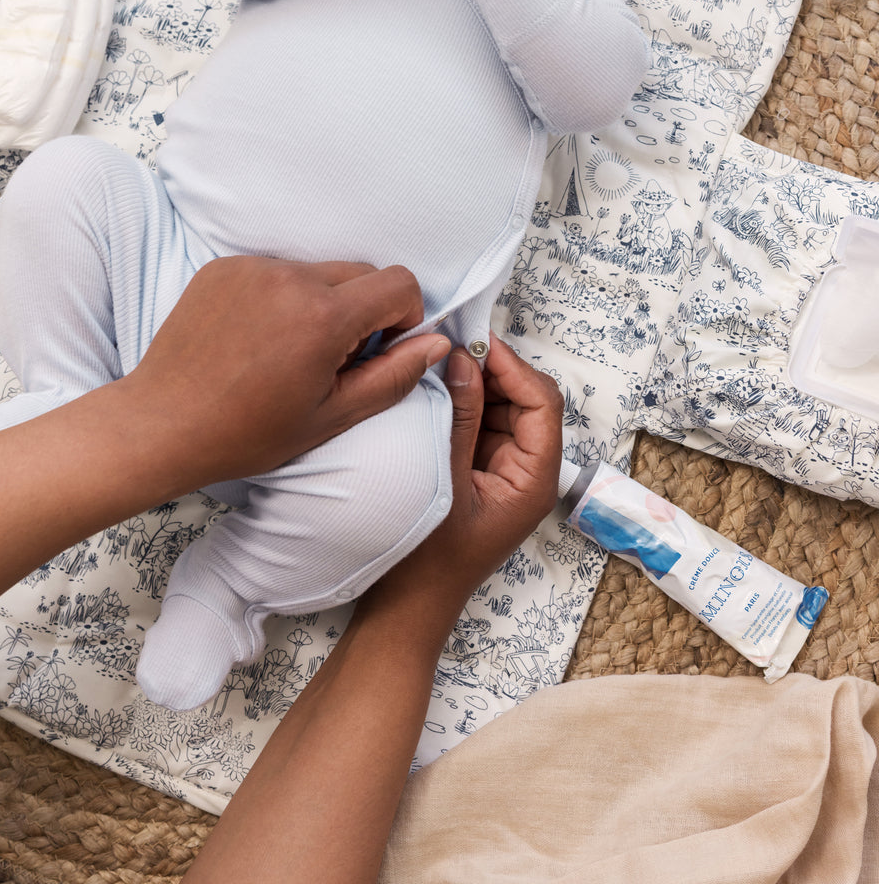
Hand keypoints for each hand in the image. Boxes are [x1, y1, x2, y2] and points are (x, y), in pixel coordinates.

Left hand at [119, 255, 449, 485]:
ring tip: (288, 353)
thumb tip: (436, 343)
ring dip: (320, 303)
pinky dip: (279, 298)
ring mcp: (252, 269)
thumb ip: (392, 376)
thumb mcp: (331, 416)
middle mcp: (290, 279)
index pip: (399, 283)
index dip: (403, 317)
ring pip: (317, 272)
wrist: (161, 424)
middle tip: (333, 360)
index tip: (379, 349)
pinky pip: (275, 271)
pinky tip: (256, 341)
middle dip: (362, 311)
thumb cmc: (244, 432)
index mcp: (322, 317)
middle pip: (360, 272)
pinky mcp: (224, 268)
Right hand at [361, 332, 562, 633]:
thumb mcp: (443, 479)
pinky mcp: (481, 471)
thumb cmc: (427, 560)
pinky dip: (463, 400)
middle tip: (450, 342)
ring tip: (436, 359)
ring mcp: (505, 471)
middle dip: (494, 369)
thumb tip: (464, 360)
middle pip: (526, 399)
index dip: (513, 366)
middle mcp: (528, 471)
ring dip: (476, 381)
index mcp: (534, 478)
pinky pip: (482, 423)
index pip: (542, 402)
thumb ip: (459, 418)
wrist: (408, 608)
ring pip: (502, 407)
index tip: (474, 341)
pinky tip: (434, 386)